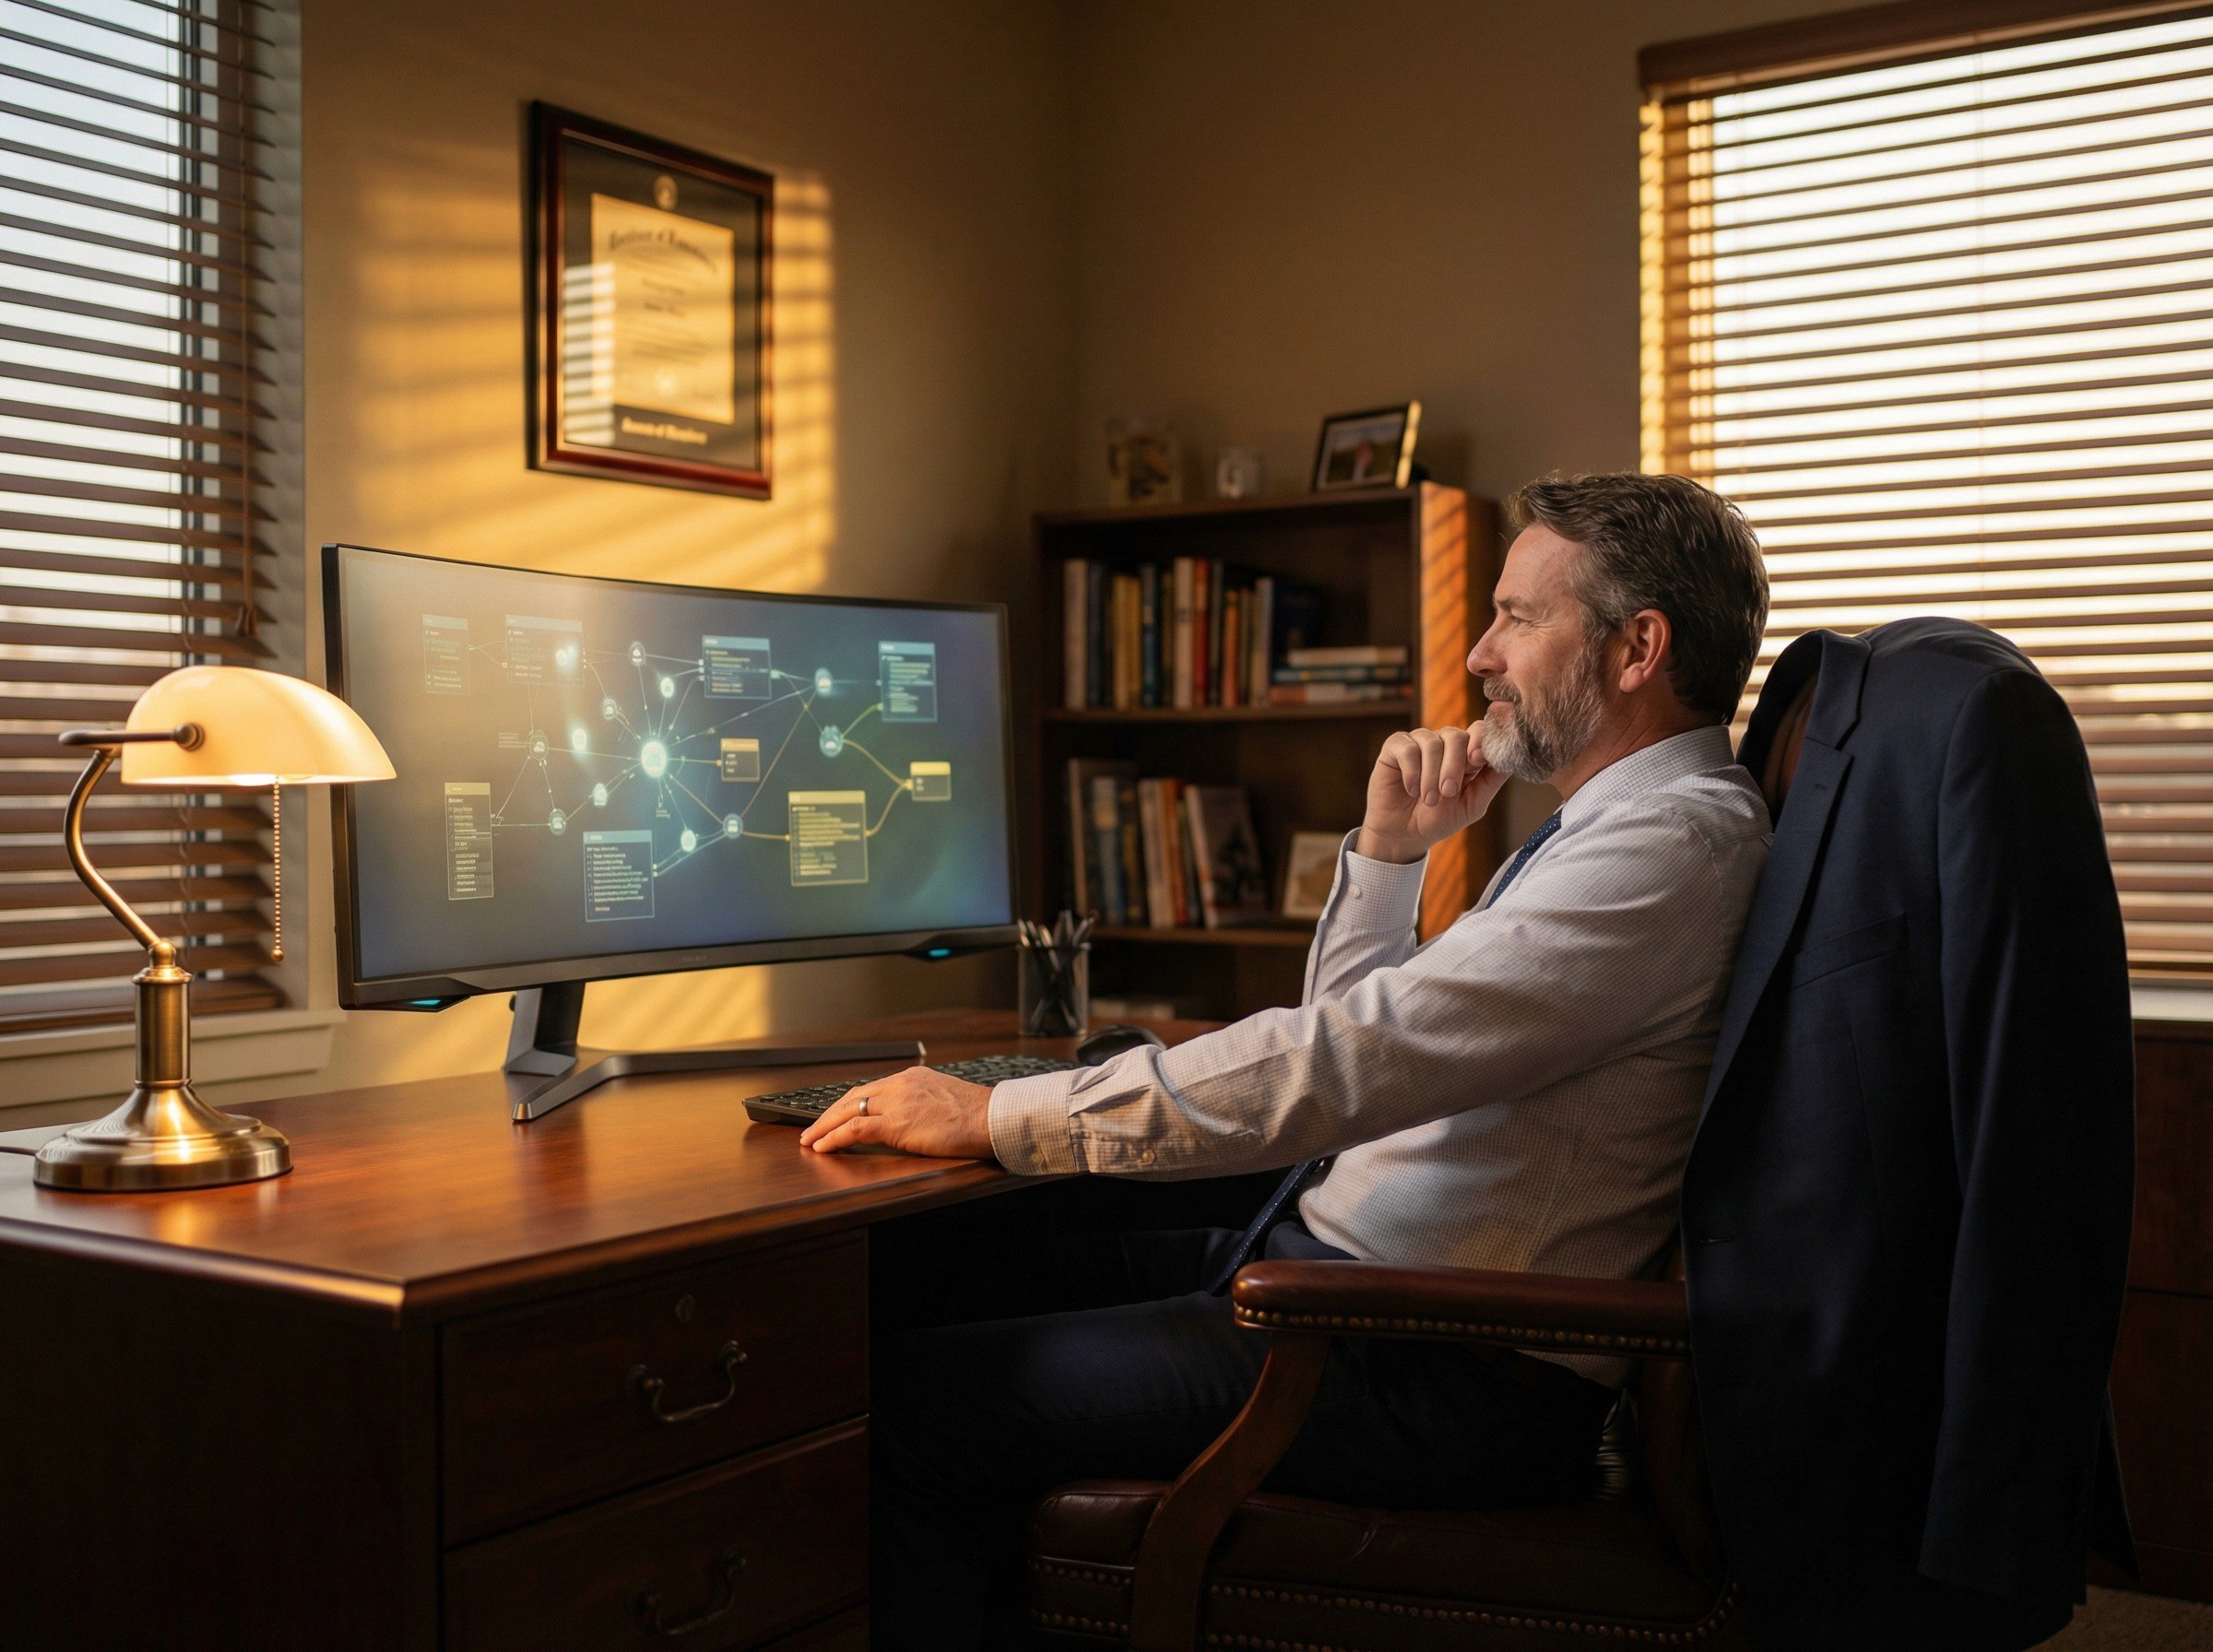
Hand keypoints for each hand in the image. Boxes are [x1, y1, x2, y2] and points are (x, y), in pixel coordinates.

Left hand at [797, 1067, 994, 1158]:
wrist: (992, 1118)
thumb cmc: (979, 1115)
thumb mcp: (946, 1100)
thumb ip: (925, 1103)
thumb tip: (918, 1119)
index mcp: (912, 1077)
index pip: (870, 1089)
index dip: (847, 1104)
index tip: (835, 1115)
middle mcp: (900, 1084)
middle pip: (852, 1097)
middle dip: (828, 1114)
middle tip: (811, 1128)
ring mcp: (897, 1102)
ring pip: (847, 1112)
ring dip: (824, 1127)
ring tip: (809, 1140)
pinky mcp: (896, 1123)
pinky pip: (855, 1129)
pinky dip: (834, 1138)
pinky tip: (823, 1147)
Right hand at [1355, 722, 1507, 863]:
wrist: (1404, 835)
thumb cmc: (1439, 819)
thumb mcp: (1473, 804)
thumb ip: (1492, 780)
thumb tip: (1513, 758)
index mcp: (1466, 753)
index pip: (1480, 731)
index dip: (1481, 740)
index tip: (1478, 760)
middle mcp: (1444, 742)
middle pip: (1456, 736)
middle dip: (1454, 765)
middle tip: (1448, 792)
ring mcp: (1419, 742)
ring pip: (1431, 743)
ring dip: (1431, 775)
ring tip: (1429, 800)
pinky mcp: (1395, 747)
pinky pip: (1407, 748)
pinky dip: (1412, 772)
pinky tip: (1412, 790)